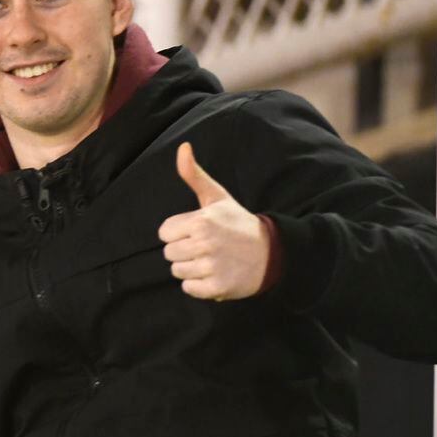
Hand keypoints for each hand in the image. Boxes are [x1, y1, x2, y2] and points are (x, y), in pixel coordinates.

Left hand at [159, 142, 270, 300]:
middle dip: (184, 251)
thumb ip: (193, 175)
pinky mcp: (217, 288)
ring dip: (191, 268)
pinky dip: (199, 285)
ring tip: (212, 260)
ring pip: (177, 272)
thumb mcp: (217, 197)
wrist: (271, 252)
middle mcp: (204, 244)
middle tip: (207, 246)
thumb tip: (182, 147)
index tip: (197, 231)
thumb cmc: (238, 223)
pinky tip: (215, 274)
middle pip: (169, 254)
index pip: (164, 233)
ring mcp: (211, 267)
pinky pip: (189, 289)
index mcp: (200, 221)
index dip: (178, 232)